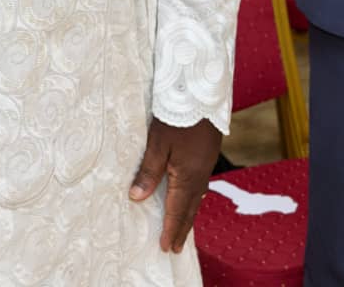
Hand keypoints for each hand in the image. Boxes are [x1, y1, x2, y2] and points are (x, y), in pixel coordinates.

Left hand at [129, 116, 220, 253]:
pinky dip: (192, 198)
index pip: (177, 211)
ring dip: (188, 214)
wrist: (202, 96)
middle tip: (174, 247)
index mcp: (187, 178)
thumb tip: (136, 198)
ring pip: (196, 198)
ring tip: (181, 228)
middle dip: (181, 229)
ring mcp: (205, 167)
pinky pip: (199, 186)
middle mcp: (200, 177)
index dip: (171, 229)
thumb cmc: (177, 118)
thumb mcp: (158, 144)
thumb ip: (149, 172)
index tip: (165, 247)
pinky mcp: (206, 157)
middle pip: (189, 209)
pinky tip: (188, 197)